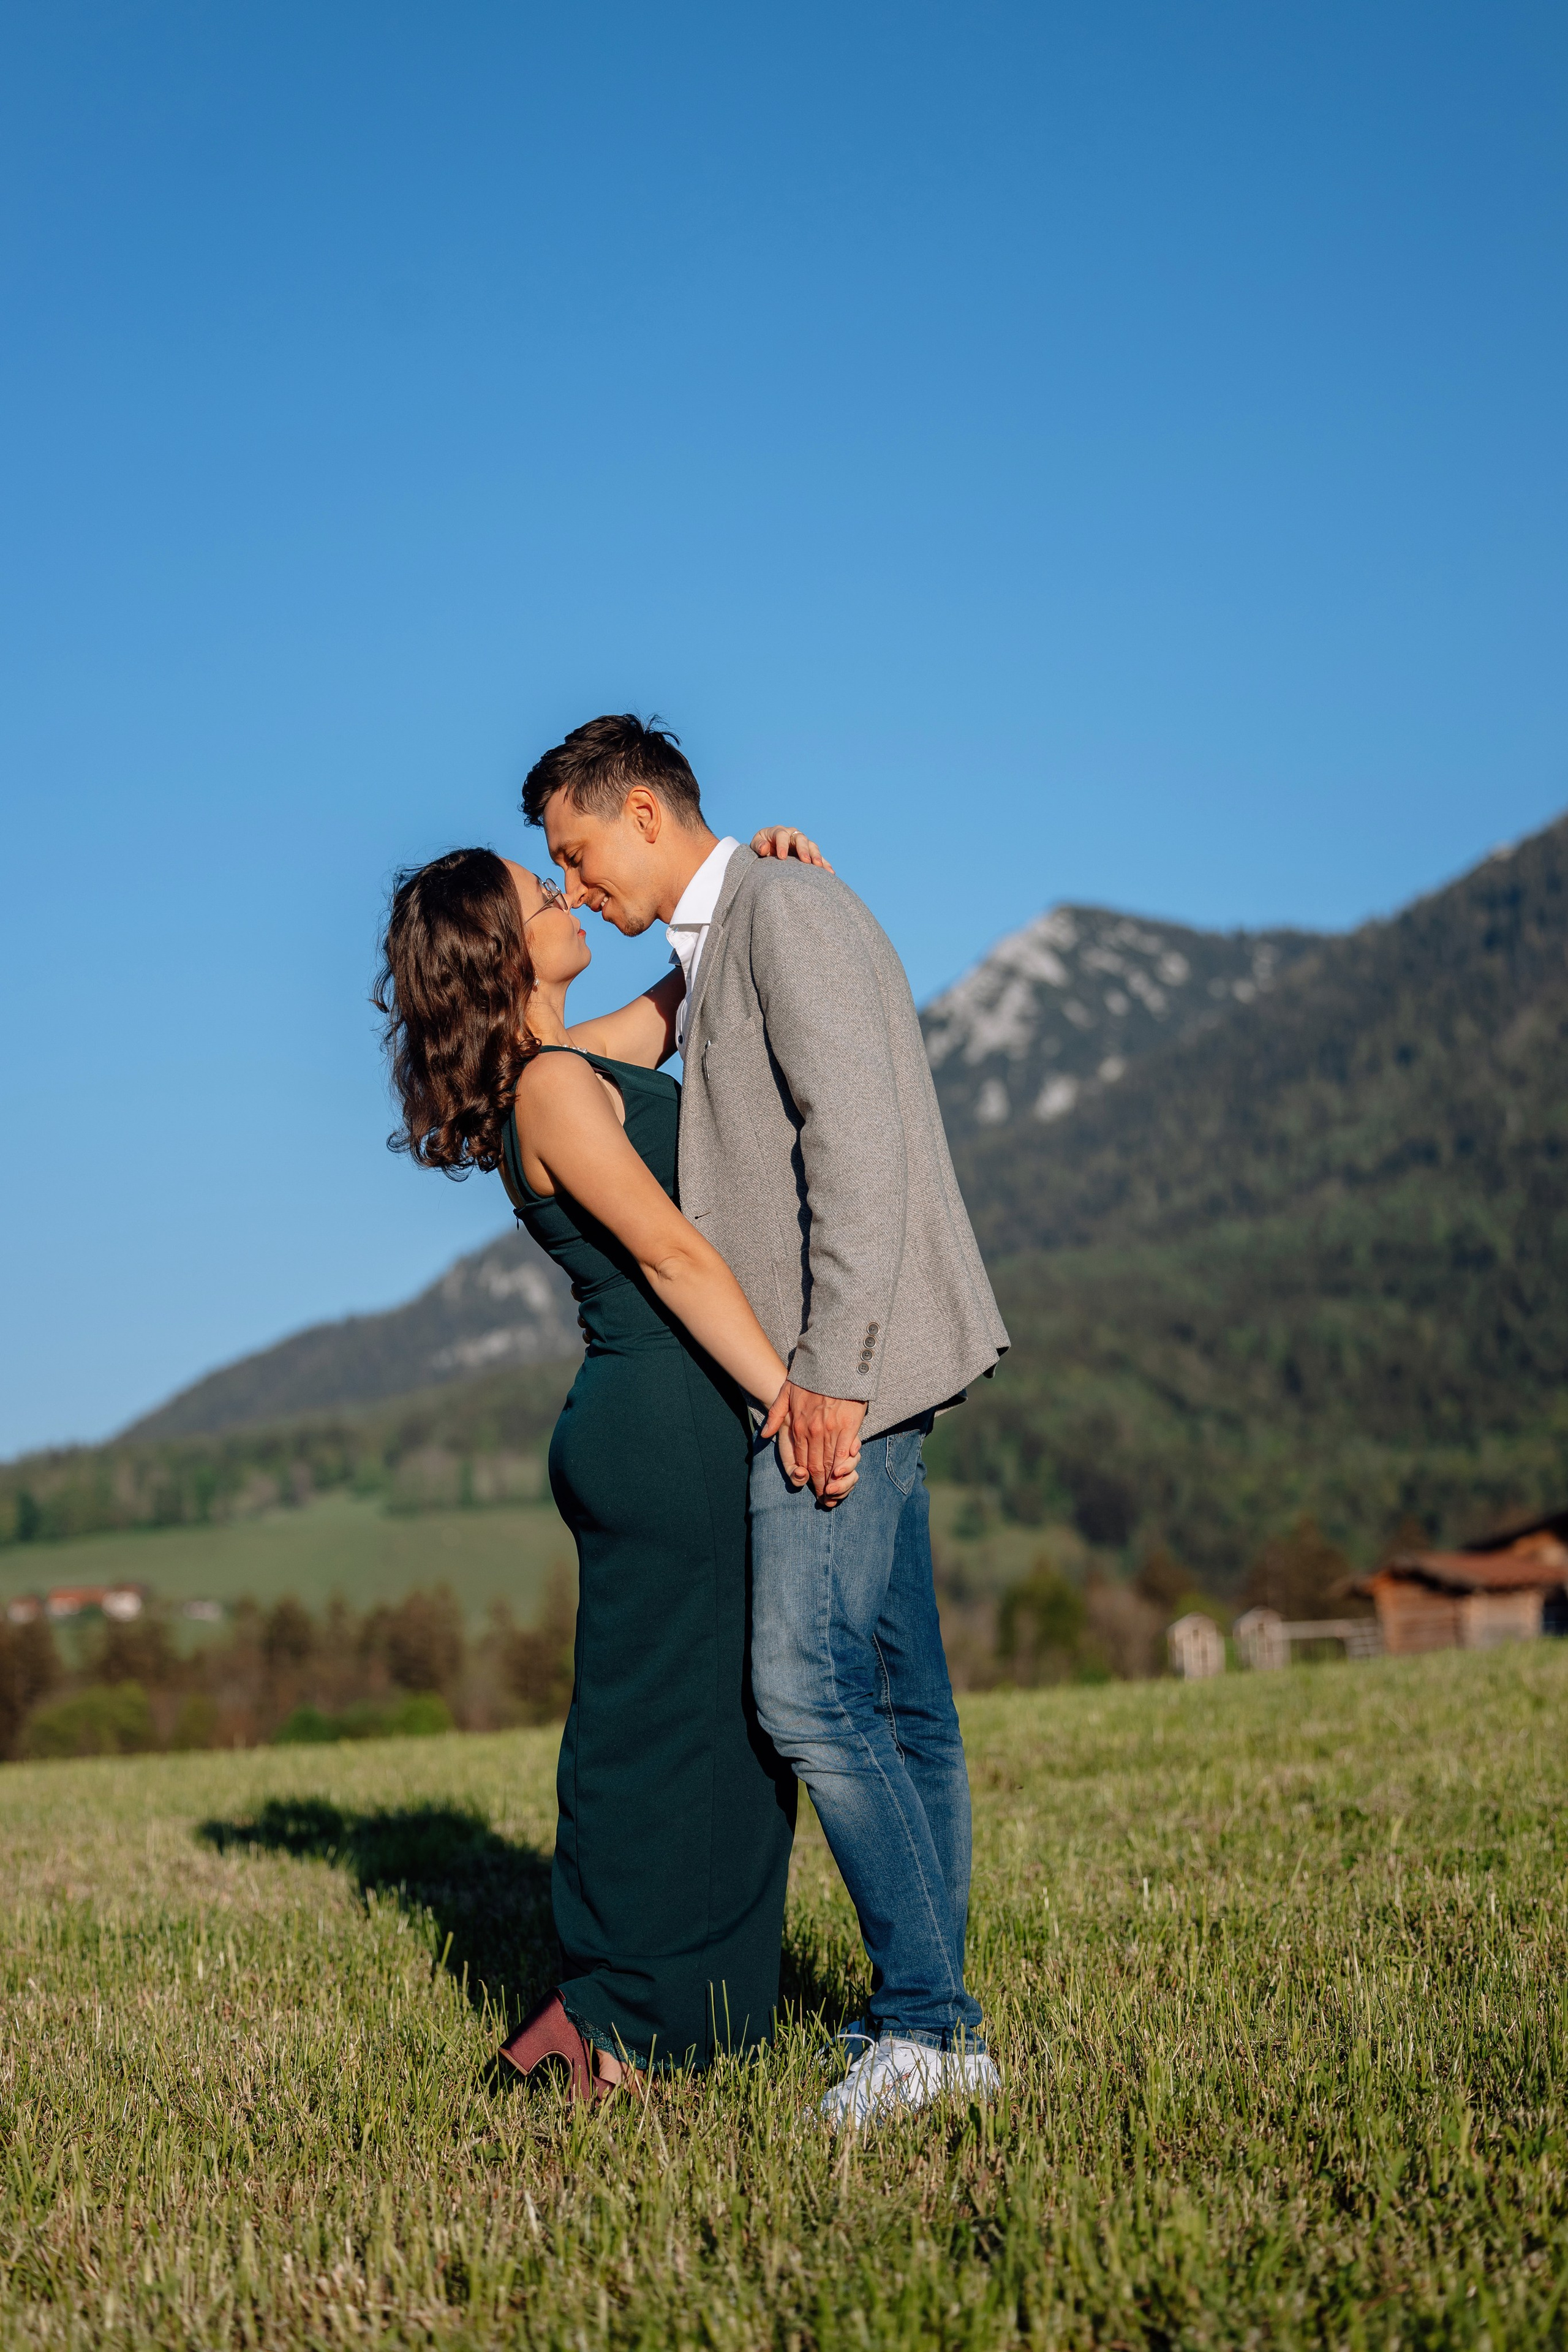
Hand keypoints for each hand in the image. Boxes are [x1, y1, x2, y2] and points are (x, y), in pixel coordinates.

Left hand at [750, 825, 833, 872]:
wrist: (769, 849)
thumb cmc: (761, 846)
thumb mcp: (756, 844)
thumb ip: (758, 845)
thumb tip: (765, 849)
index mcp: (779, 831)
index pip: (782, 835)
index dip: (782, 845)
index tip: (782, 858)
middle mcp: (793, 835)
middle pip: (801, 839)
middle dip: (804, 850)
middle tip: (806, 861)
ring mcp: (803, 843)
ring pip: (812, 847)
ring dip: (817, 856)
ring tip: (820, 867)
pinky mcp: (809, 853)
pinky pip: (819, 857)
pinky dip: (825, 864)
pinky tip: (830, 872)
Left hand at [761, 1380, 865, 1501]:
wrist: (833, 1364)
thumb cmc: (809, 1379)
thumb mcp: (785, 1393)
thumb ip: (775, 1415)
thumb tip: (765, 1435)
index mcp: (797, 1427)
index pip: (801, 1460)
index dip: (805, 1477)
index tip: (810, 1488)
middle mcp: (813, 1432)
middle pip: (815, 1465)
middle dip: (819, 1484)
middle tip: (824, 1498)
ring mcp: (831, 1430)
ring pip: (829, 1462)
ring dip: (830, 1480)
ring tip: (832, 1493)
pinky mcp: (849, 1427)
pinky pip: (844, 1452)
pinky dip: (843, 1466)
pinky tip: (843, 1475)